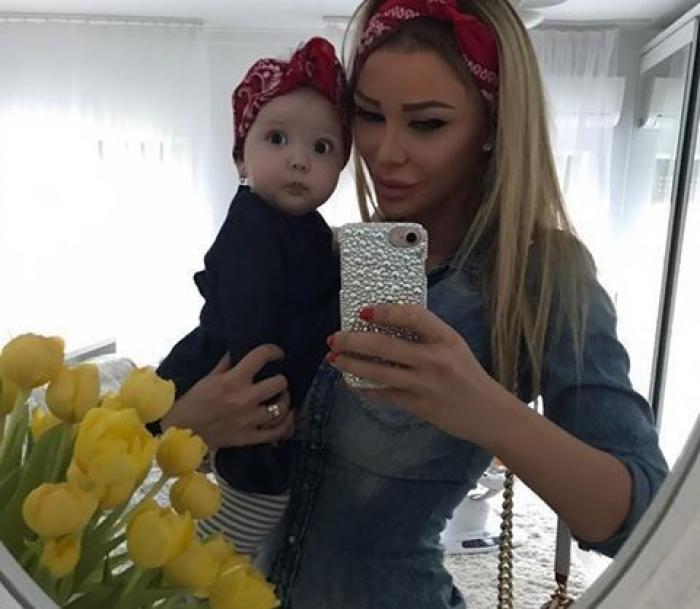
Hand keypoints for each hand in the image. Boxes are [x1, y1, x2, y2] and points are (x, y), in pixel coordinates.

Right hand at [161, 345, 294, 449]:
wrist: (180, 433)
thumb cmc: (192, 403)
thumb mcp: (208, 378)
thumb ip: (226, 364)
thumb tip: (238, 351)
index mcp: (233, 380)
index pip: (261, 357)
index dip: (273, 351)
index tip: (277, 354)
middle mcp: (245, 398)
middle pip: (279, 383)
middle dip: (280, 379)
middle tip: (277, 380)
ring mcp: (249, 419)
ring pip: (281, 407)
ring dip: (284, 400)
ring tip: (281, 398)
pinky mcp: (249, 437)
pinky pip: (276, 432)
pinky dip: (286, 424)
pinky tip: (288, 417)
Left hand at [327, 304, 512, 448]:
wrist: (488, 413)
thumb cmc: (468, 375)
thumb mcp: (454, 346)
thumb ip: (426, 335)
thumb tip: (386, 323)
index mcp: (445, 338)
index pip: (412, 316)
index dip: (385, 311)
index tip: (364, 311)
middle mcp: (434, 359)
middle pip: (384, 345)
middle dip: (353, 341)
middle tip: (335, 338)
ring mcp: (424, 384)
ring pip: (378, 372)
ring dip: (351, 365)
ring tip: (334, 359)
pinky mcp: (417, 405)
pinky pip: (383, 394)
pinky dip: (365, 388)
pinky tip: (353, 382)